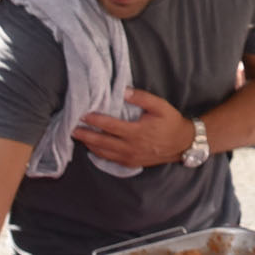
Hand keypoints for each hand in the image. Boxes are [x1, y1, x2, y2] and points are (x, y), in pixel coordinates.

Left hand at [70, 87, 194, 166]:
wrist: (183, 144)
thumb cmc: (171, 122)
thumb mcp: (160, 106)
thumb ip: (142, 98)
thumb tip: (124, 91)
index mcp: (137, 132)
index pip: (110, 126)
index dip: (95, 120)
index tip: (83, 114)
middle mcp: (131, 147)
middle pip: (102, 142)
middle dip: (86, 135)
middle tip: (72, 128)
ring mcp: (130, 157)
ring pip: (104, 153)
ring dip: (89, 145)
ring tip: (78, 137)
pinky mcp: (131, 163)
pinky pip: (111, 159)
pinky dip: (99, 154)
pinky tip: (92, 148)